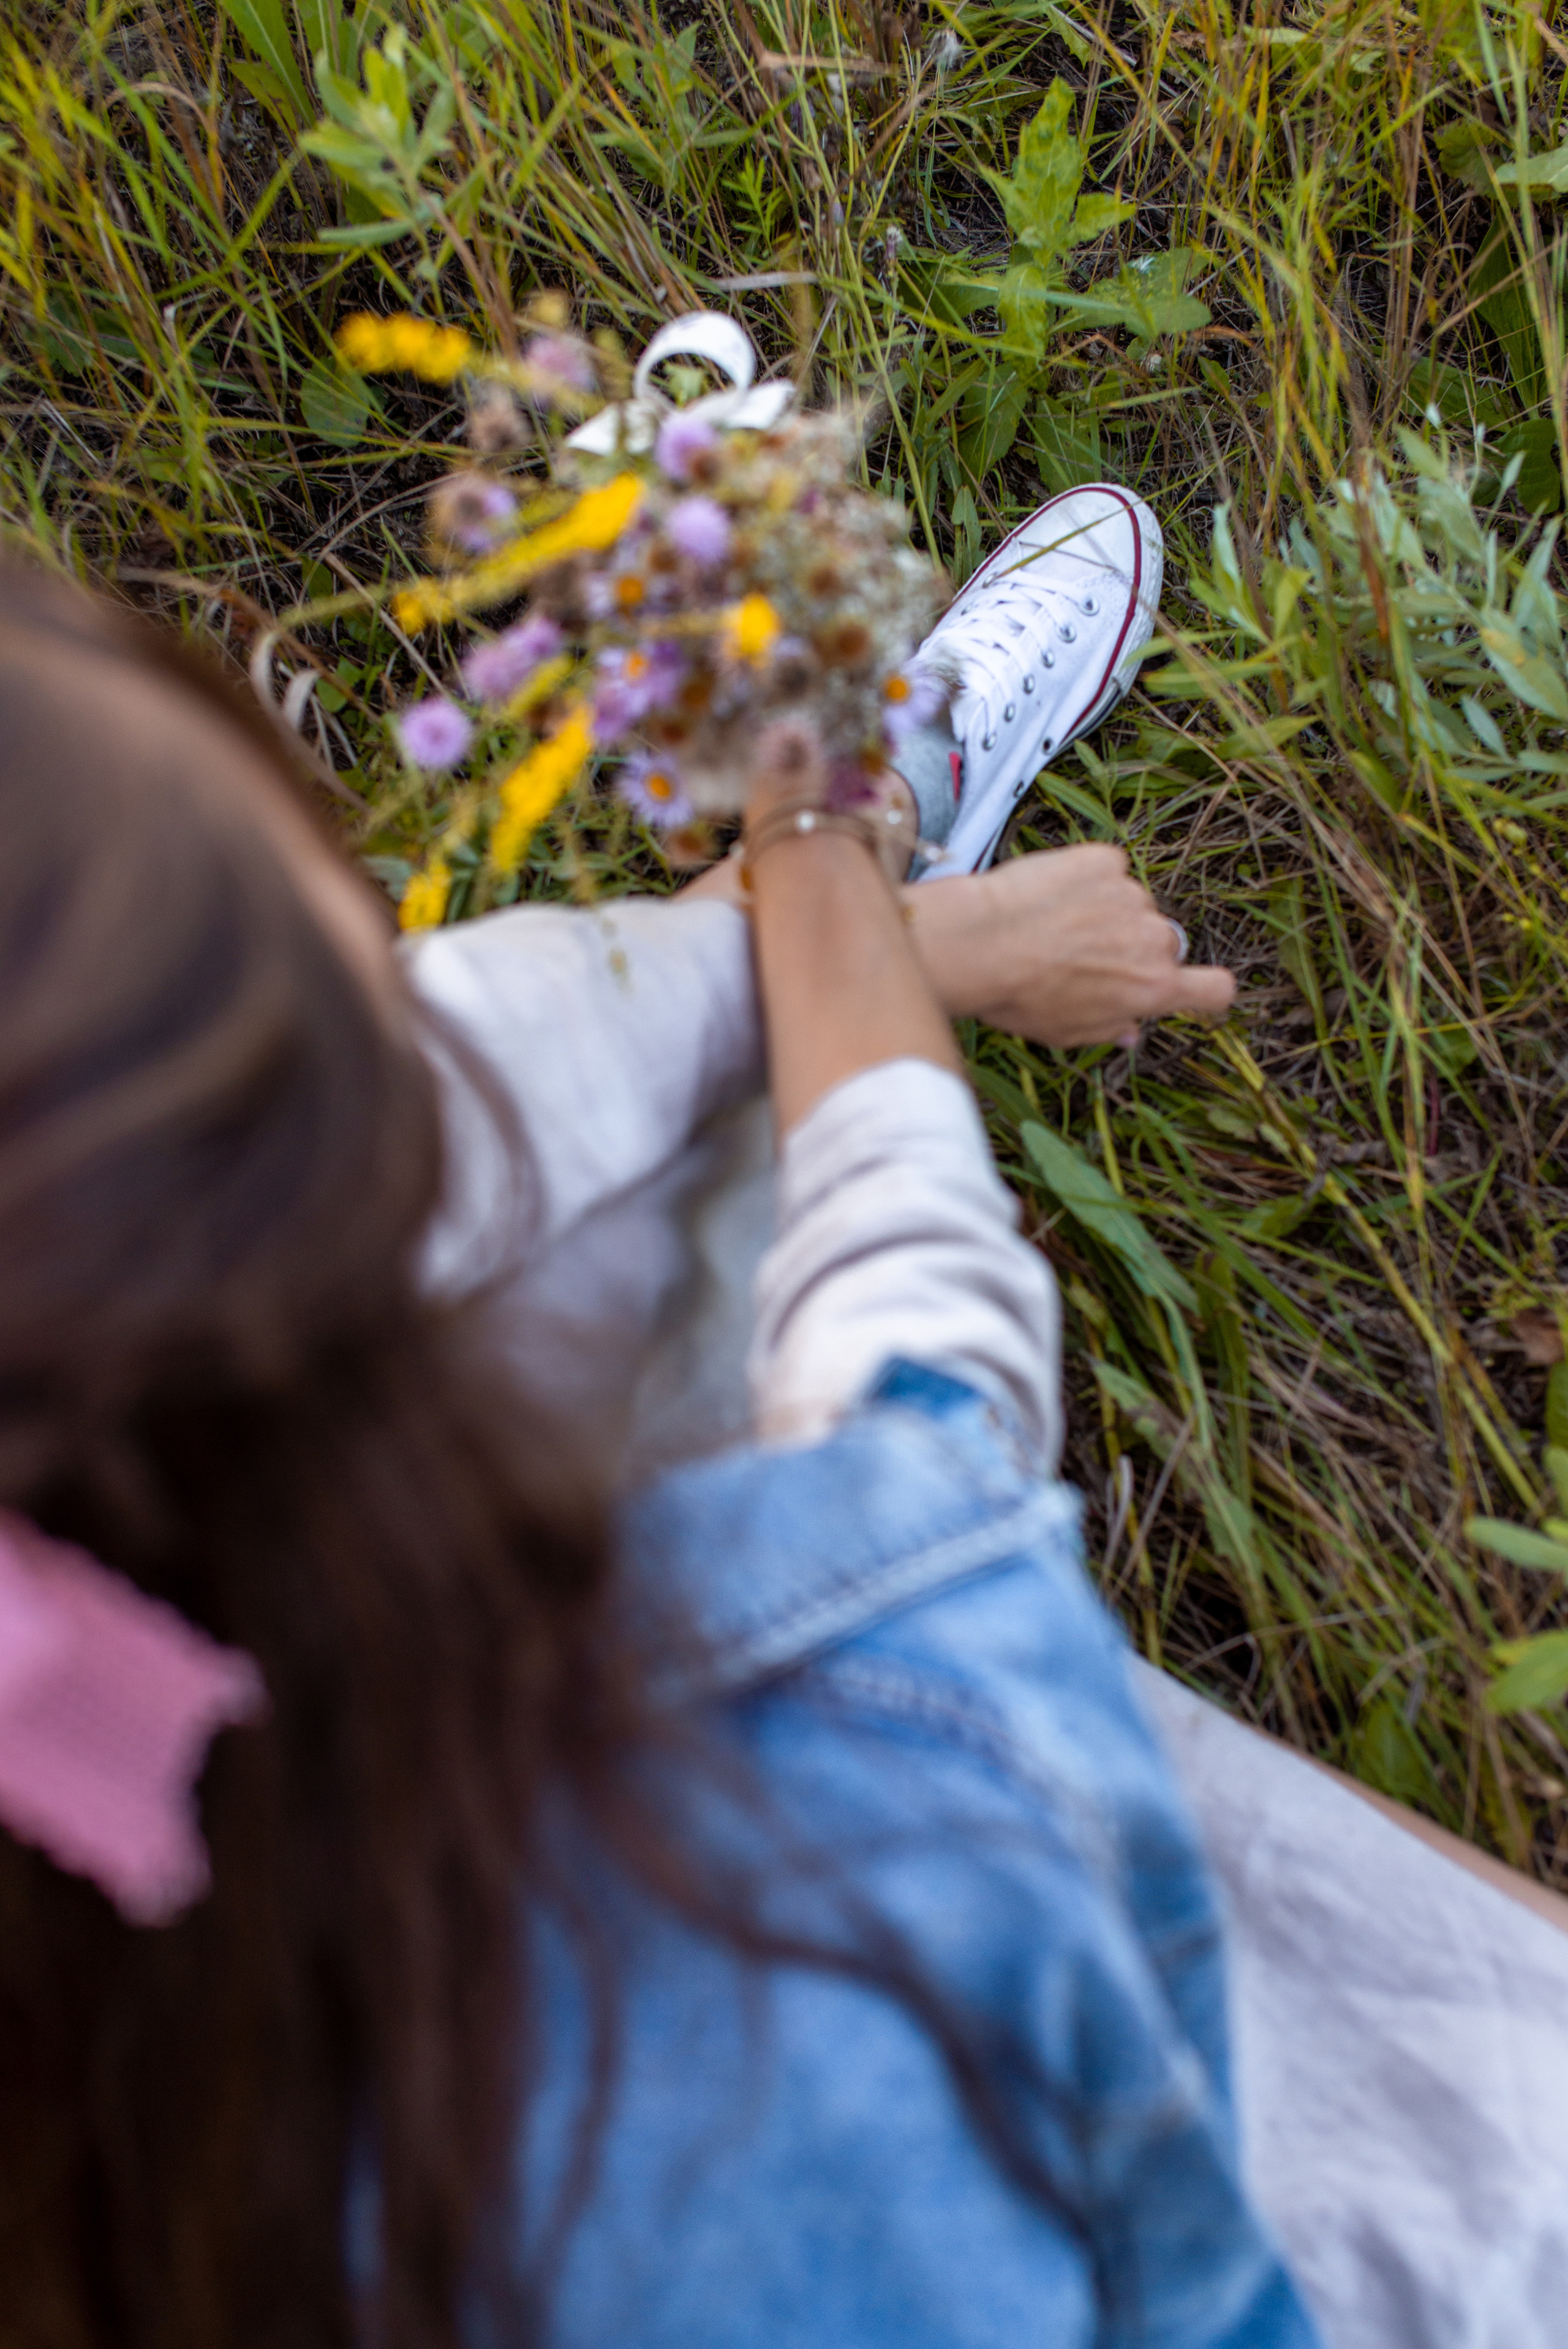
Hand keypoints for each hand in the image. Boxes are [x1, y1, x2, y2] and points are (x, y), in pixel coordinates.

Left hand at [906, 844, 1233, 1046]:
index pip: (1215, 988)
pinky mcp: (1105, 860)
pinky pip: (1106, 870)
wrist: (979, 942)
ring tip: (1054, 924)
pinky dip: (1085, 879)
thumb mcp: (1063, 1033)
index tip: (1192, 985)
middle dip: (1135, 948)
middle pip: (1165, 943)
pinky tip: (1048, 896)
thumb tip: (1128, 1031)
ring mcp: (1132, 895)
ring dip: (1106, 912)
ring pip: (1131, 905)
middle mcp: (1155, 939)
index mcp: (1153, 989)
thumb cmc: (1017, 997)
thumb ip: (1107, 1029)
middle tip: (1086, 954)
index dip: (1208, 988)